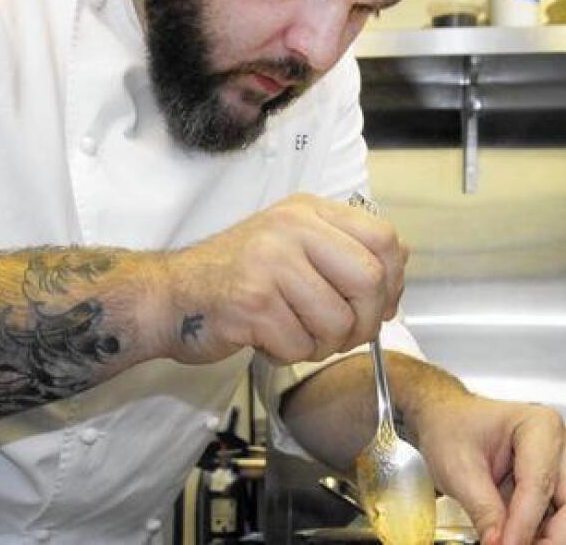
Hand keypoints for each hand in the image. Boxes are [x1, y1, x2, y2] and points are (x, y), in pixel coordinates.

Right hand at [161, 193, 406, 364]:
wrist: (168, 297)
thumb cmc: (234, 278)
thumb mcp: (291, 245)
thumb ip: (341, 251)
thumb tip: (398, 272)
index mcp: (307, 211)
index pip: (384, 239)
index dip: (391, 282)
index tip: (376, 306)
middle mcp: (291, 228)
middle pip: (369, 281)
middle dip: (362, 323)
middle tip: (338, 335)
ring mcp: (270, 261)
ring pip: (337, 321)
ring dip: (322, 345)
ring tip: (294, 336)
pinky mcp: (252, 301)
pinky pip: (300, 344)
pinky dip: (288, 354)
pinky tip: (265, 340)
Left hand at [415, 396, 565, 544]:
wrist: (450, 422)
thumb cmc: (454, 429)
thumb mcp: (458, 469)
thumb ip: (483, 509)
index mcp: (539, 426)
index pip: (540, 485)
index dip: (524, 525)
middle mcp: (564, 446)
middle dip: (557, 540)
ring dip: (561, 540)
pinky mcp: (564, 490)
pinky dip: (556, 539)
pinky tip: (526, 541)